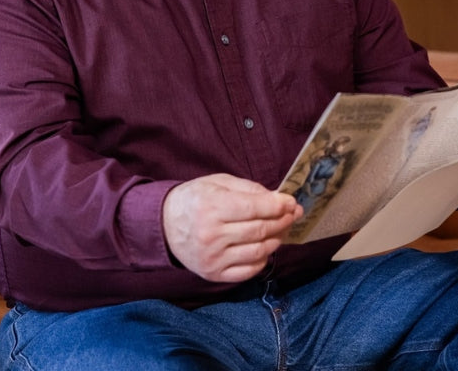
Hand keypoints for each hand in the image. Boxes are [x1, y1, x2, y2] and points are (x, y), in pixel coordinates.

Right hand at [162, 173, 302, 282]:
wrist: (164, 225)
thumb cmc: (195, 198)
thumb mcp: (218, 182)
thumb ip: (249, 189)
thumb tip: (280, 200)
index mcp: (212, 207)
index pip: (255, 209)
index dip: (278, 206)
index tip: (292, 202)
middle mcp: (211, 235)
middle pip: (259, 230)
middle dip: (282, 221)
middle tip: (293, 214)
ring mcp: (212, 258)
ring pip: (258, 251)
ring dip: (276, 240)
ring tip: (281, 229)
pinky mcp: (213, 274)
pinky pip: (248, 271)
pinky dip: (263, 259)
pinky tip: (266, 248)